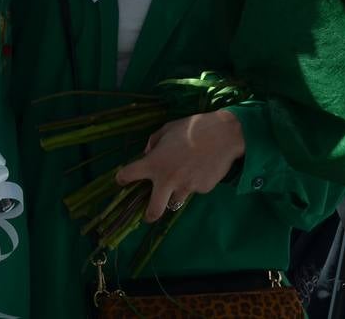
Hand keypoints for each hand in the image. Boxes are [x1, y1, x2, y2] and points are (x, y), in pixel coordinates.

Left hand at [114, 111, 244, 222]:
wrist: (223, 135)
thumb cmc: (192, 128)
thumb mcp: (167, 130)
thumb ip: (153, 143)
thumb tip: (148, 153)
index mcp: (154, 163)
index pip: (128, 175)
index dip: (122, 178)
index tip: (122, 180)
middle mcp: (168, 180)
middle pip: (153, 210)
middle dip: (148, 216)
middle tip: (147, 216)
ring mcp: (186, 187)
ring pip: (175, 201)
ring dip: (173, 194)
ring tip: (181, 178)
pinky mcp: (202, 190)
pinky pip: (193, 190)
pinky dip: (193, 183)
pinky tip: (200, 168)